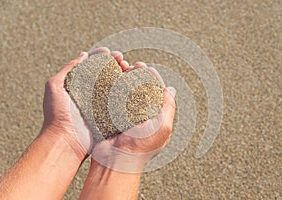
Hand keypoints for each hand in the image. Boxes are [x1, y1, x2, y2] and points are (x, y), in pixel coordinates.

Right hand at [88, 49, 176, 172]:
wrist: (115, 161)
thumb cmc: (141, 147)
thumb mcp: (162, 128)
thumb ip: (168, 108)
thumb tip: (170, 90)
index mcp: (155, 116)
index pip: (155, 91)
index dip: (151, 77)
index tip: (145, 67)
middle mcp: (140, 114)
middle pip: (140, 88)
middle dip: (138, 75)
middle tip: (132, 66)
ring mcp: (125, 115)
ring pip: (126, 91)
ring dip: (124, 78)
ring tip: (121, 68)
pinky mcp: (111, 116)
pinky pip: (113, 98)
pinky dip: (112, 87)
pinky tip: (110, 79)